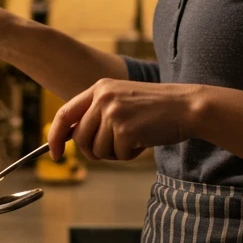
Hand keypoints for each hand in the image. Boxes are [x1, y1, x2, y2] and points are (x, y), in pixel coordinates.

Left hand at [48, 79, 202, 161]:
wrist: (188, 106)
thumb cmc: (156, 108)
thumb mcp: (122, 100)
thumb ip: (97, 114)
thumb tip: (72, 138)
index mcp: (99, 88)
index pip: (65, 114)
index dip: (55, 137)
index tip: (54, 154)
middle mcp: (102, 97)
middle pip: (81, 139)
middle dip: (95, 151)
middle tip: (118, 146)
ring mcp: (113, 112)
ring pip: (98, 150)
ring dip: (116, 152)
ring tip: (135, 138)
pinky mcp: (124, 129)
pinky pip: (117, 155)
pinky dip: (130, 154)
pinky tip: (144, 140)